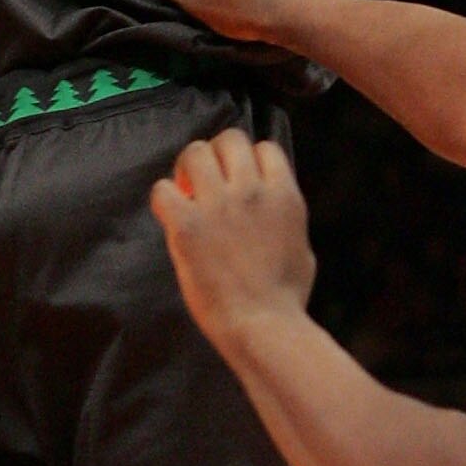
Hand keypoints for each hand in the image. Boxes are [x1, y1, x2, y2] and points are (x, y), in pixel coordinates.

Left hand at [150, 130, 316, 351]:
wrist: (263, 326)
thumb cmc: (285, 298)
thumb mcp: (302, 248)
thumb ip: (286, 219)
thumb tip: (276, 210)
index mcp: (283, 195)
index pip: (264, 148)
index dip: (248, 160)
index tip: (237, 178)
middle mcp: (251, 191)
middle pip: (228, 139)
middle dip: (215, 154)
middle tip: (205, 179)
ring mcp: (218, 205)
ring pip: (195, 153)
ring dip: (186, 168)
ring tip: (185, 190)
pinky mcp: (187, 225)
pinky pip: (163, 188)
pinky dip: (163, 197)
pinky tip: (170, 216)